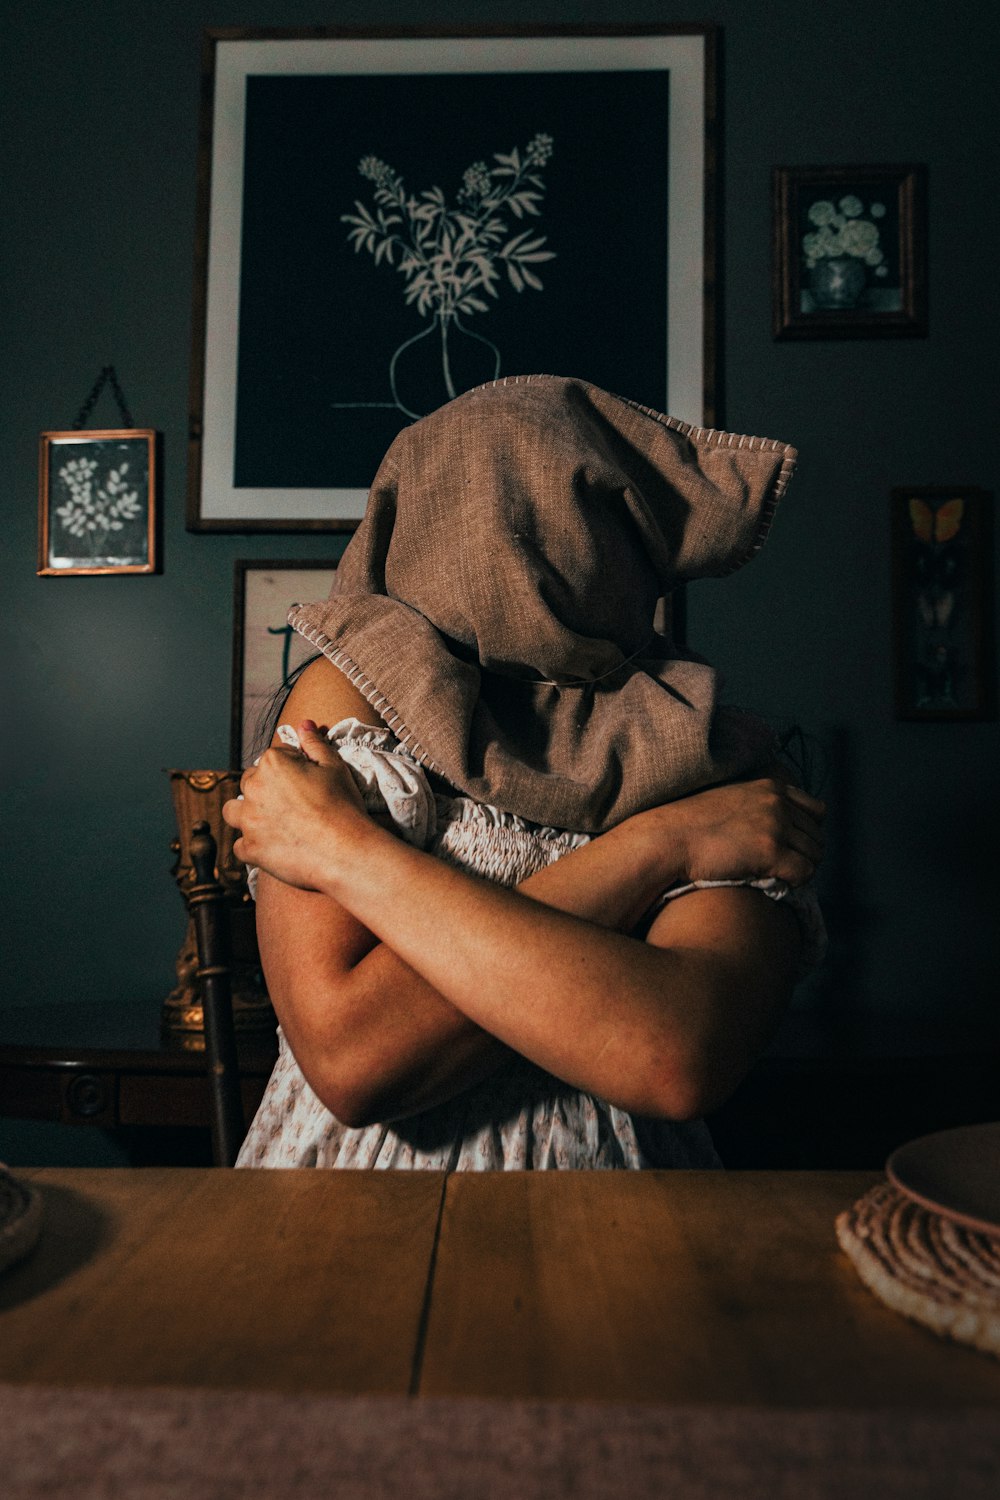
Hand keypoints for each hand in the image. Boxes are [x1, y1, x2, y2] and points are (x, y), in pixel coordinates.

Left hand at [222, 721, 367, 889]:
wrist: (346, 851)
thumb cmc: (343, 806)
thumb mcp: (335, 767)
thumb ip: (315, 743)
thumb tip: (303, 724)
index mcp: (273, 763)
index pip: (275, 757)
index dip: (293, 767)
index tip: (308, 782)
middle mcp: (253, 789)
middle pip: (251, 781)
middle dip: (267, 788)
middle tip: (294, 804)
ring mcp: (248, 821)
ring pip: (233, 811)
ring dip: (246, 813)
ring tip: (272, 821)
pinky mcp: (250, 849)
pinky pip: (240, 844)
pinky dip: (253, 844)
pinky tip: (273, 845)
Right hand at [658, 774, 824, 887]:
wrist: (668, 838)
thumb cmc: (691, 826)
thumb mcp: (731, 801)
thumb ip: (758, 806)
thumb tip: (779, 830)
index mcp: (771, 787)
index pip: (817, 811)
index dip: (808, 833)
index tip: (791, 847)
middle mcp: (778, 803)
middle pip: (818, 836)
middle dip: (804, 855)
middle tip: (782, 868)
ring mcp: (776, 826)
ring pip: (816, 855)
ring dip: (800, 869)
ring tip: (777, 876)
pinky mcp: (770, 851)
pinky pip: (805, 872)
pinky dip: (795, 882)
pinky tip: (774, 883)